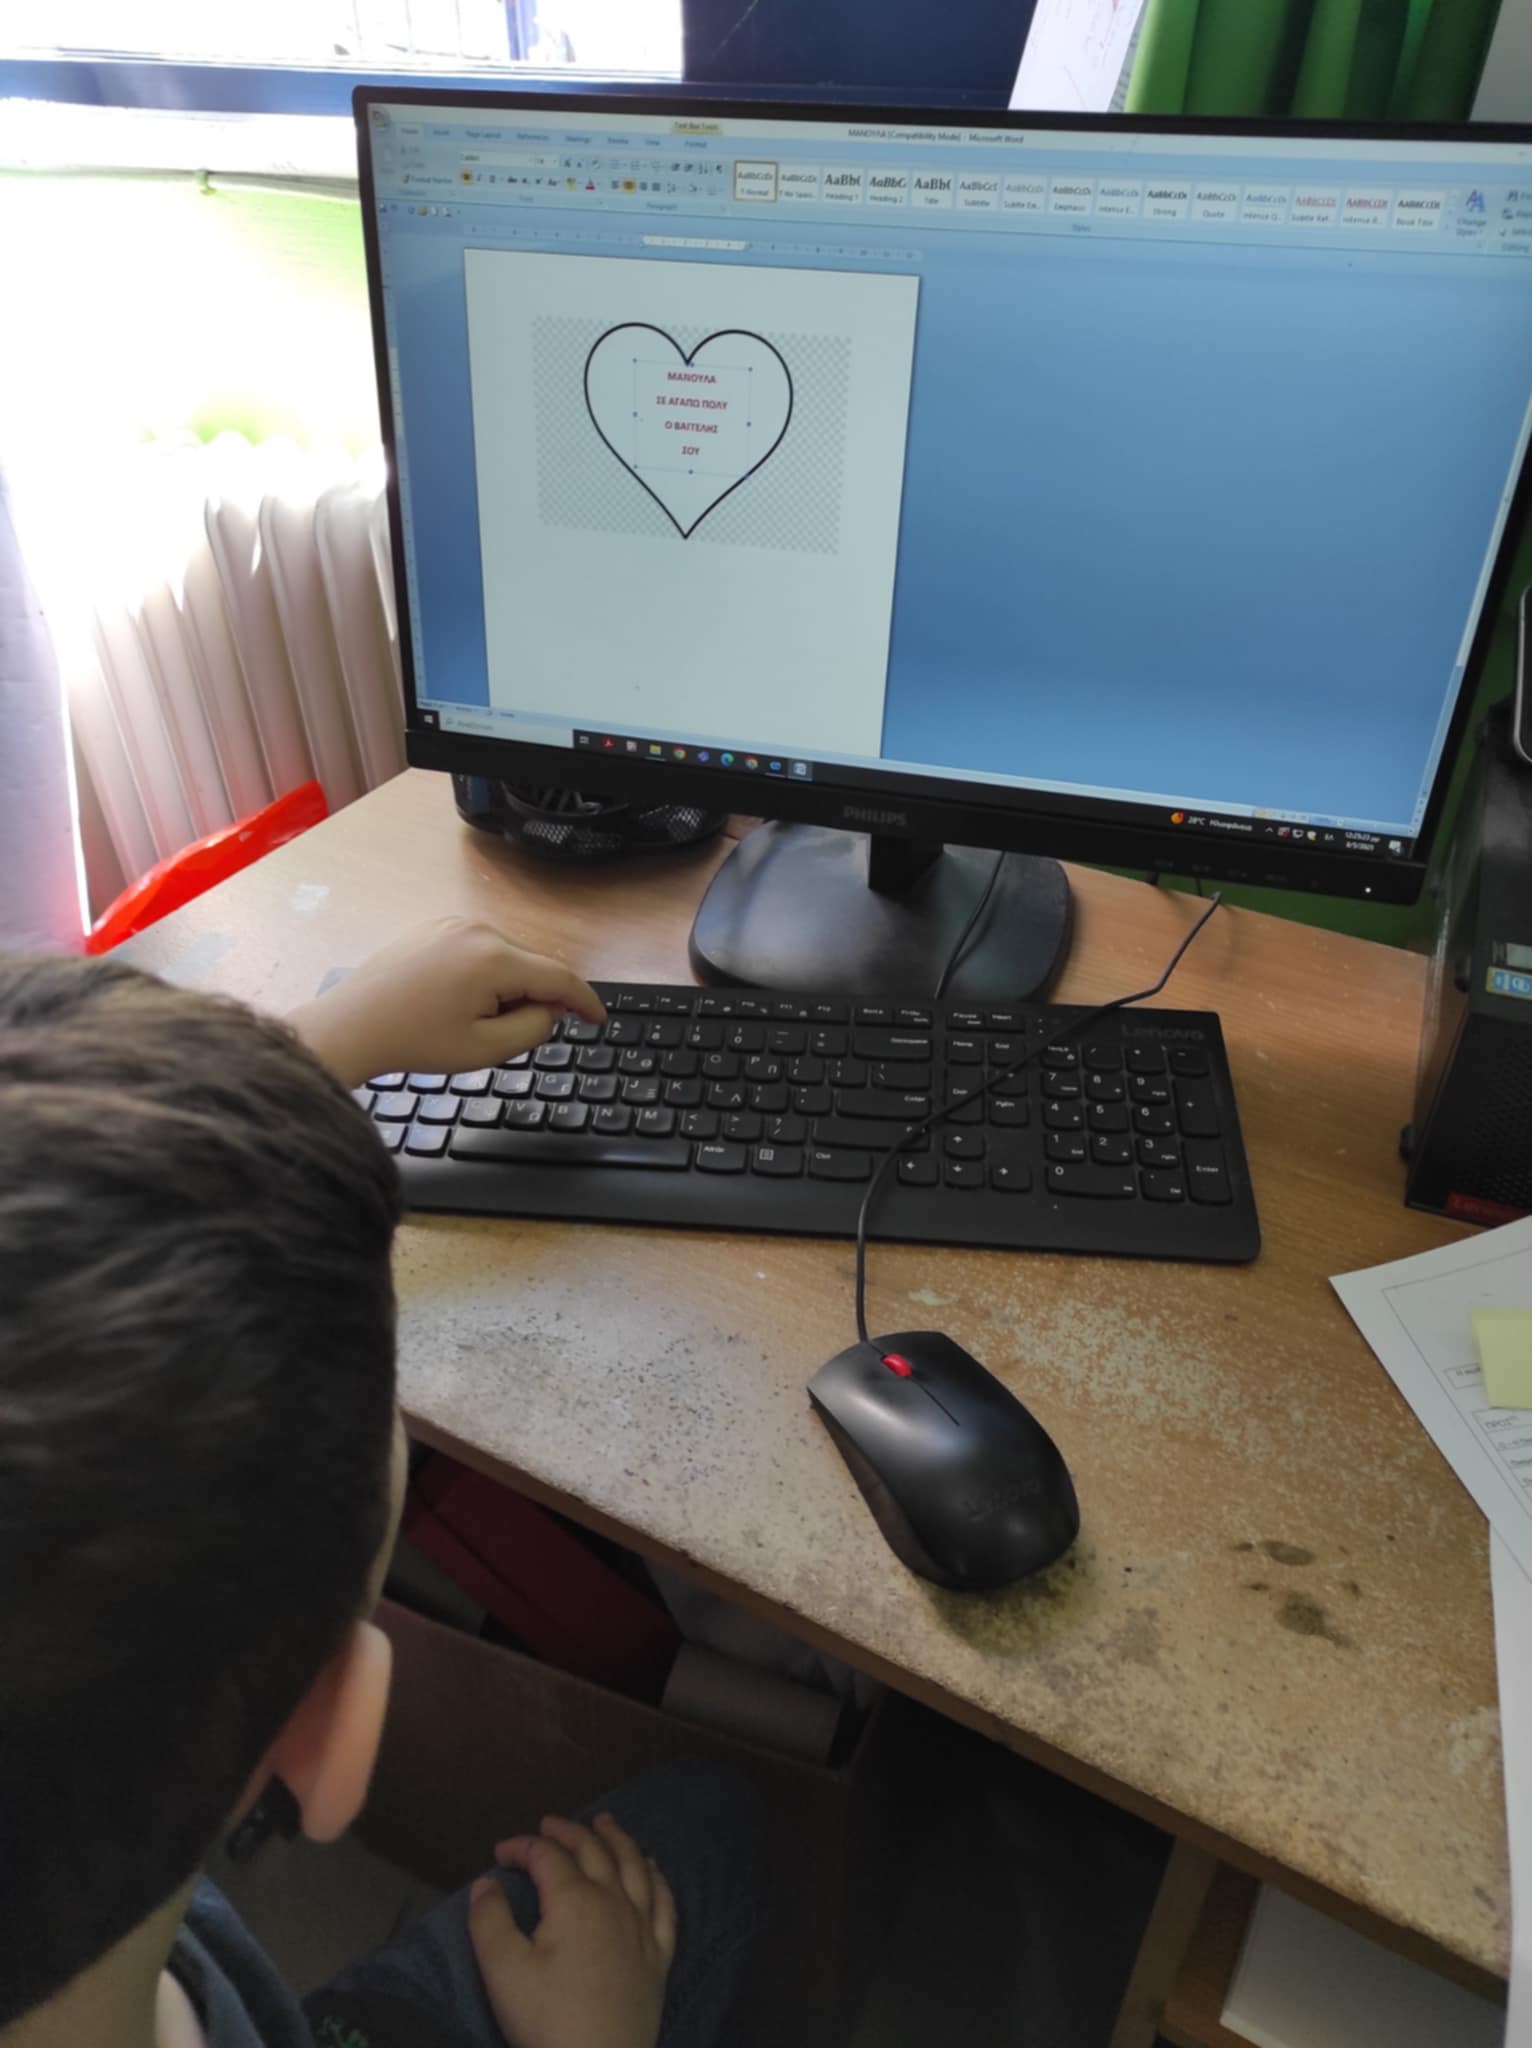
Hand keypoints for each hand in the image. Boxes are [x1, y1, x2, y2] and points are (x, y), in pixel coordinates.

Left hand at [288, 917, 604, 1088]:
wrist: (351, 1026)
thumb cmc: (413, 1041)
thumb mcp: (485, 1048)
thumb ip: (534, 1027)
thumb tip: (552, 1010)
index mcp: (494, 959)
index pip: (559, 977)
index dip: (584, 1001)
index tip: (597, 1020)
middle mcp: (478, 930)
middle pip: (533, 965)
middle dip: (536, 998)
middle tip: (511, 1035)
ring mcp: (454, 924)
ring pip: (508, 957)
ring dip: (509, 987)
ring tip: (474, 1020)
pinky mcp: (435, 927)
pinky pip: (480, 948)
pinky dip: (486, 974)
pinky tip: (459, 1001)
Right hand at [468, 1814, 676, 2047]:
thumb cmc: (546, 2021)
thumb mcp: (503, 1971)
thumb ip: (489, 1921)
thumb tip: (486, 1883)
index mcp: (574, 1900)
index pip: (547, 1856)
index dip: (522, 1846)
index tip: (500, 1853)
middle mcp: (613, 1901)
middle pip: (593, 1851)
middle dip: (569, 1832)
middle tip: (549, 1824)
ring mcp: (642, 1928)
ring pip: (634, 1866)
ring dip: (617, 1839)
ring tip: (605, 1822)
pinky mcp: (660, 1956)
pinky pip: (665, 1904)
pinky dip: (658, 1878)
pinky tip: (653, 1868)